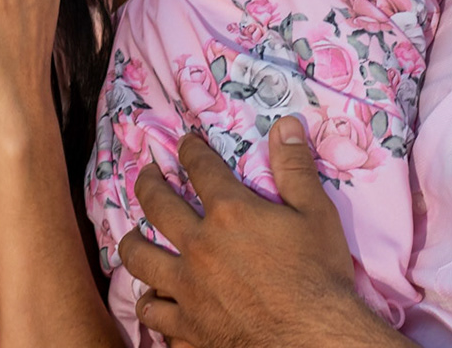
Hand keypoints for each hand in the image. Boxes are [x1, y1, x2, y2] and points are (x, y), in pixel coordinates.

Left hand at [117, 118, 404, 347]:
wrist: (312, 338)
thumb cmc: (319, 276)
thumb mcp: (316, 214)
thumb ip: (296, 168)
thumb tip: (286, 124)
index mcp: (229, 213)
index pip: (200, 168)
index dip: (190, 150)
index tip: (185, 143)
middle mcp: (199, 246)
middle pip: (157, 205)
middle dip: (148, 183)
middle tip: (147, 175)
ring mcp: (187, 288)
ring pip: (140, 259)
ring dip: (133, 243)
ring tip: (133, 237)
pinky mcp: (187, 326)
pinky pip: (153, 312)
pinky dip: (151, 303)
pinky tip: (153, 298)